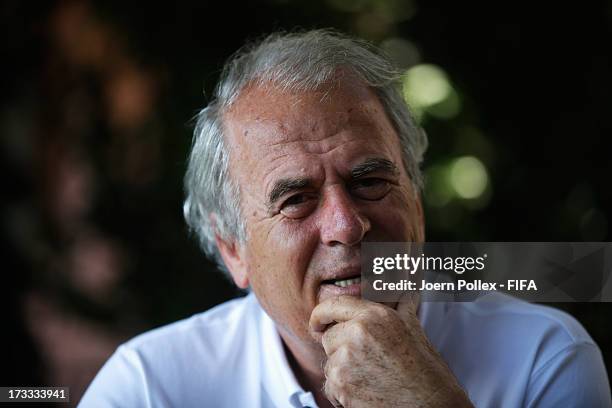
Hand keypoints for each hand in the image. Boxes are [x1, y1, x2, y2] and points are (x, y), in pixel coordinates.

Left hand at [309, 296, 472, 407]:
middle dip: (341, 350)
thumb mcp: (414, 330)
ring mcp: (347, 359)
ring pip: (329, 363)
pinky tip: (366, 392)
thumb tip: (407, 290)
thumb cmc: (427, 372)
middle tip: (368, 363)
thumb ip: (402, 306)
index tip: (317, 323)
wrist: (432, 406)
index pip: (333, 305)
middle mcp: (358, 332)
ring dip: (343, 372)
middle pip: (329, 337)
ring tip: (371, 378)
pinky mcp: (341, 384)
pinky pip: (330, 386)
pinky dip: (342, 392)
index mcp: (376, 315)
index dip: (320, 314)